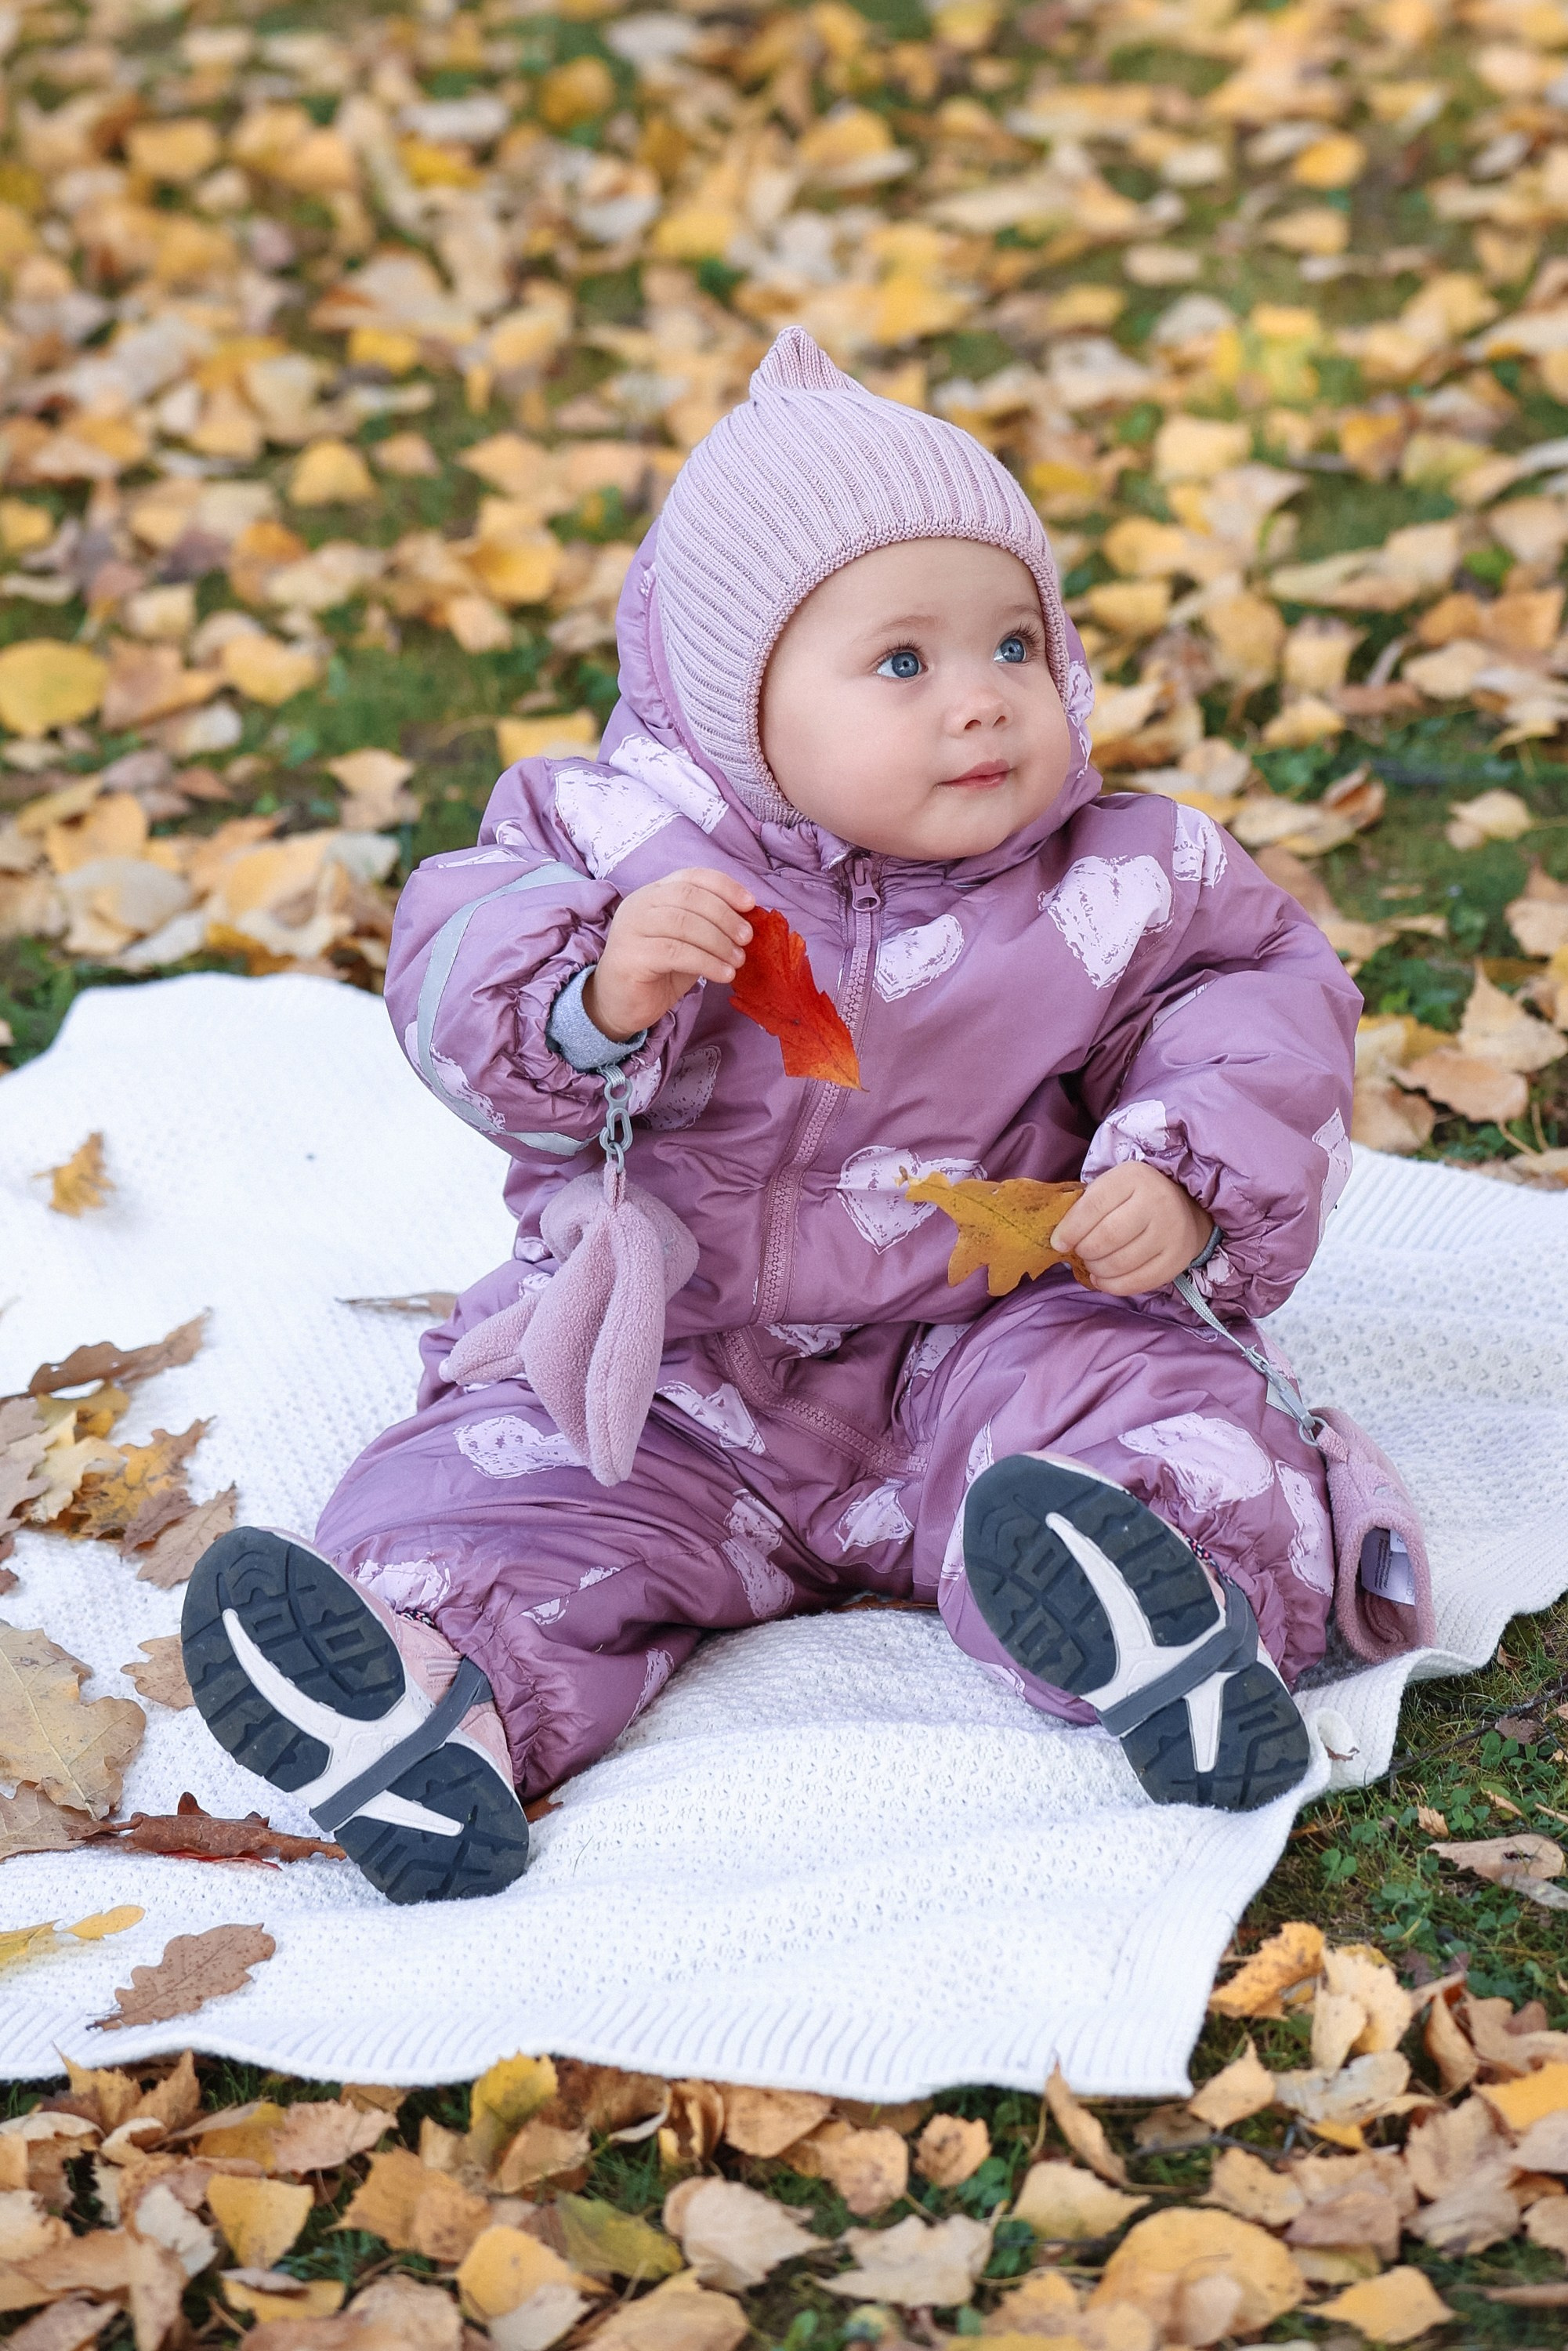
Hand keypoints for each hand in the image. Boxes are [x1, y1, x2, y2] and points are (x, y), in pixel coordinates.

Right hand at [583, 867, 756, 1041]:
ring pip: (684, 923)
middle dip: (726, 916)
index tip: (750, 904)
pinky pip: (676, 953)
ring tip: (738, 960)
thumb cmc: (658, 972)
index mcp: (654, 893)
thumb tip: (747, 921)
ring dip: (719, 941)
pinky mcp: (631, 956)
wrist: (619, 1005)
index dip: (725, 886)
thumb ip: (709, 927)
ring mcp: (631, 928)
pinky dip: (707, 962)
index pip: (692, 877)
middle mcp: (639, 904)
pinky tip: (724, 974)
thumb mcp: (689, 943)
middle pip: (690, 897)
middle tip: (747, 939)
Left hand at [1053, 1163, 1212, 1296]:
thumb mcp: (1111, 1188)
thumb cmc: (1134, 1198)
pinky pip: (1137, 1282)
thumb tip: (1059, 1240)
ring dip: (1097, 1269)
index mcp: (1133, 1177)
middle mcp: (1156, 1202)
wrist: (1184, 1210)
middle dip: (1084, 1250)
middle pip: (1107, 1237)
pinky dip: (1112, 1286)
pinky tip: (1103, 1279)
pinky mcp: (1176, 1260)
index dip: (1070, 1229)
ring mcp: (1170, 1233)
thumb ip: (1086, 1207)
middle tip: (1080, 1253)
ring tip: (1092, 1264)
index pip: (1094, 1206)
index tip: (1058, 1243)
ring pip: (1120, 1262)